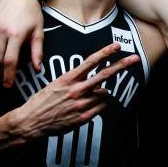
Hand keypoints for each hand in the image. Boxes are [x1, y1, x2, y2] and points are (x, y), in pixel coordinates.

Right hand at [0, 0, 43, 87]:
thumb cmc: (33, 13)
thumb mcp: (39, 32)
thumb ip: (37, 51)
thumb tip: (37, 68)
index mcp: (16, 34)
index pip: (10, 61)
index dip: (8, 75)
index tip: (8, 84)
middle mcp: (2, 30)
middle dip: (1, 67)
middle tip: (8, 68)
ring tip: (2, 56)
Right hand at [9, 43, 138, 140]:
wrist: (31, 120)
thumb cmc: (42, 100)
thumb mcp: (56, 84)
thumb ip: (76, 81)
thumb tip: (96, 83)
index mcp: (69, 79)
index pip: (90, 62)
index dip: (105, 52)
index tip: (116, 46)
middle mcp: (77, 90)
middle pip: (105, 75)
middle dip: (122, 65)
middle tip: (135, 58)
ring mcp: (81, 104)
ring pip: (104, 94)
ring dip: (101, 93)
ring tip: (87, 97)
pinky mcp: (83, 117)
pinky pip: (100, 108)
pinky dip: (98, 106)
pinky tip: (87, 107)